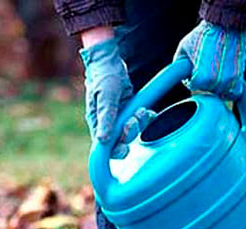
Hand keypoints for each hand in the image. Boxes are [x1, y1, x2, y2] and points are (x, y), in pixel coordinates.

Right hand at [80, 33, 154, 158]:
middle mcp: (107, 124)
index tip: (125, 147)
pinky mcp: (127, 111)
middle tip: (134, 121)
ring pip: (132, 131)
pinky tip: (149, 112)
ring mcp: (118, 118)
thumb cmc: (103, 77)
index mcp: (97, 123)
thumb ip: (106, 118)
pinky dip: (145, 118)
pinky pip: (138, 121)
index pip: (105, 147)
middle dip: (130, 134)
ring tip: (141, 110)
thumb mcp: (106, 97)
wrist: (108, 60)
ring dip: (139, 123)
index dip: (115, 151)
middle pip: (120, 141)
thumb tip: (102, 140)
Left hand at [174, 20, 245, 99]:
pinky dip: (229, 90)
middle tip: (205, 68)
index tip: (194, 69)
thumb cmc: (203, 34)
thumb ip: (178, 64)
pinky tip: (225, 82)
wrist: (225, 25)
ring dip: (217, 87)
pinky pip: (234, 93)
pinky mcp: (239, 76)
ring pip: (221, 93)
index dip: (192, 78)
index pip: (194, 87)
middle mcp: (217, 82)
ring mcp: (230, 80)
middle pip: (208, 91)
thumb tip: (180, 76)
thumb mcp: (183, 47)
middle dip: (204, 82)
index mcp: (202, 78)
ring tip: (215, 72)